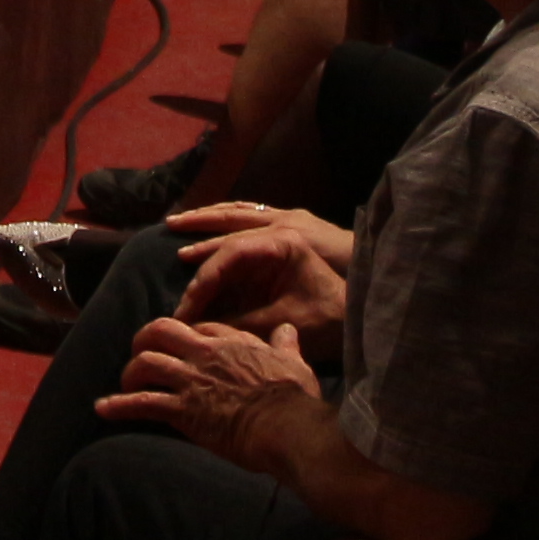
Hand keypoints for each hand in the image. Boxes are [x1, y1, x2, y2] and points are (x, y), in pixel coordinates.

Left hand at [97, 315, 326, 480]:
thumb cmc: (294, 399)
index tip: (185, 347)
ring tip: (125, 384)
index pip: (199, 327)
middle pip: (161, 331)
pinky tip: (102, 408)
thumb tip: (287, 331)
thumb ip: (286, 344)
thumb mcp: (295, 363)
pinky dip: (119, 407)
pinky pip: (142, 404)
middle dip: (145, 340)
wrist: (287, 429)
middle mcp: (205, 354)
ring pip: (145, 362)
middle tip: (141, 354)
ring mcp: (191, 381)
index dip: (188, 335)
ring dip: (130, 372)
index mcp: (231, 342)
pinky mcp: (183, 410)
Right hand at [170, 203, 355, 337]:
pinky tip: (215, 226)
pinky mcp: (293, 230)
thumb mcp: (282, 322)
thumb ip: (241, 320)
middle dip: (197, 236)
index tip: (186, 306)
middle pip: (229, 226)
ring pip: (239, 214)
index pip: (229, 254)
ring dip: (209, 220)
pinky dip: (229, 220)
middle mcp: (283, 225)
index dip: (203, 281)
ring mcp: (290, 223)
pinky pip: (252, 219)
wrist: (368, 310)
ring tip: (178, 222)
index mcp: (282, 241)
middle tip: (170, 247)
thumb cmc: (330, 318)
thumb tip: (202, 325)